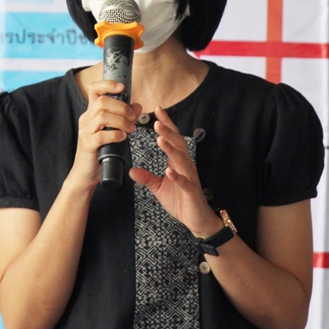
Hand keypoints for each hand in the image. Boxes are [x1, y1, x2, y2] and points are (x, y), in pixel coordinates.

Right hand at [71, 80, 139, 187]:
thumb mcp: (115, 131)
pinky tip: (123, 137)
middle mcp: (86, 119)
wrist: (86, 174)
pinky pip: (101, 135)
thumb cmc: (102, 151)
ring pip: (102, 116)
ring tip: (131, 129)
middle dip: (122, 107)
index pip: (94, 90)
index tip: (123, 87)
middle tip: (134, 118)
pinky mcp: (88, 145)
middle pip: (102, 101)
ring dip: (122, 121)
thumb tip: (138, 105)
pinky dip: (115, 134)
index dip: (107, 84)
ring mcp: (85, 132)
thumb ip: (125, 118)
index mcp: (92, 113)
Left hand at [129, 105, 221, 236]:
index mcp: (177, 162)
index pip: (172, 138)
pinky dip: (176, 176)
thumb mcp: (159, 187)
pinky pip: (184, 182)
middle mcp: (185, 166)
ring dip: (171, 149)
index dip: (166, 124)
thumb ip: (147, 177)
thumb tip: (131, 170)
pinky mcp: (191, 191)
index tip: (157, 110)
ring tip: (160, 139)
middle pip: (178, 144)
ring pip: (181, 160)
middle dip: (168, 132)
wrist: (197, 218)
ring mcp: (189, 178)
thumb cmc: (180, 200)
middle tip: (156, 121)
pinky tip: (169, 171)